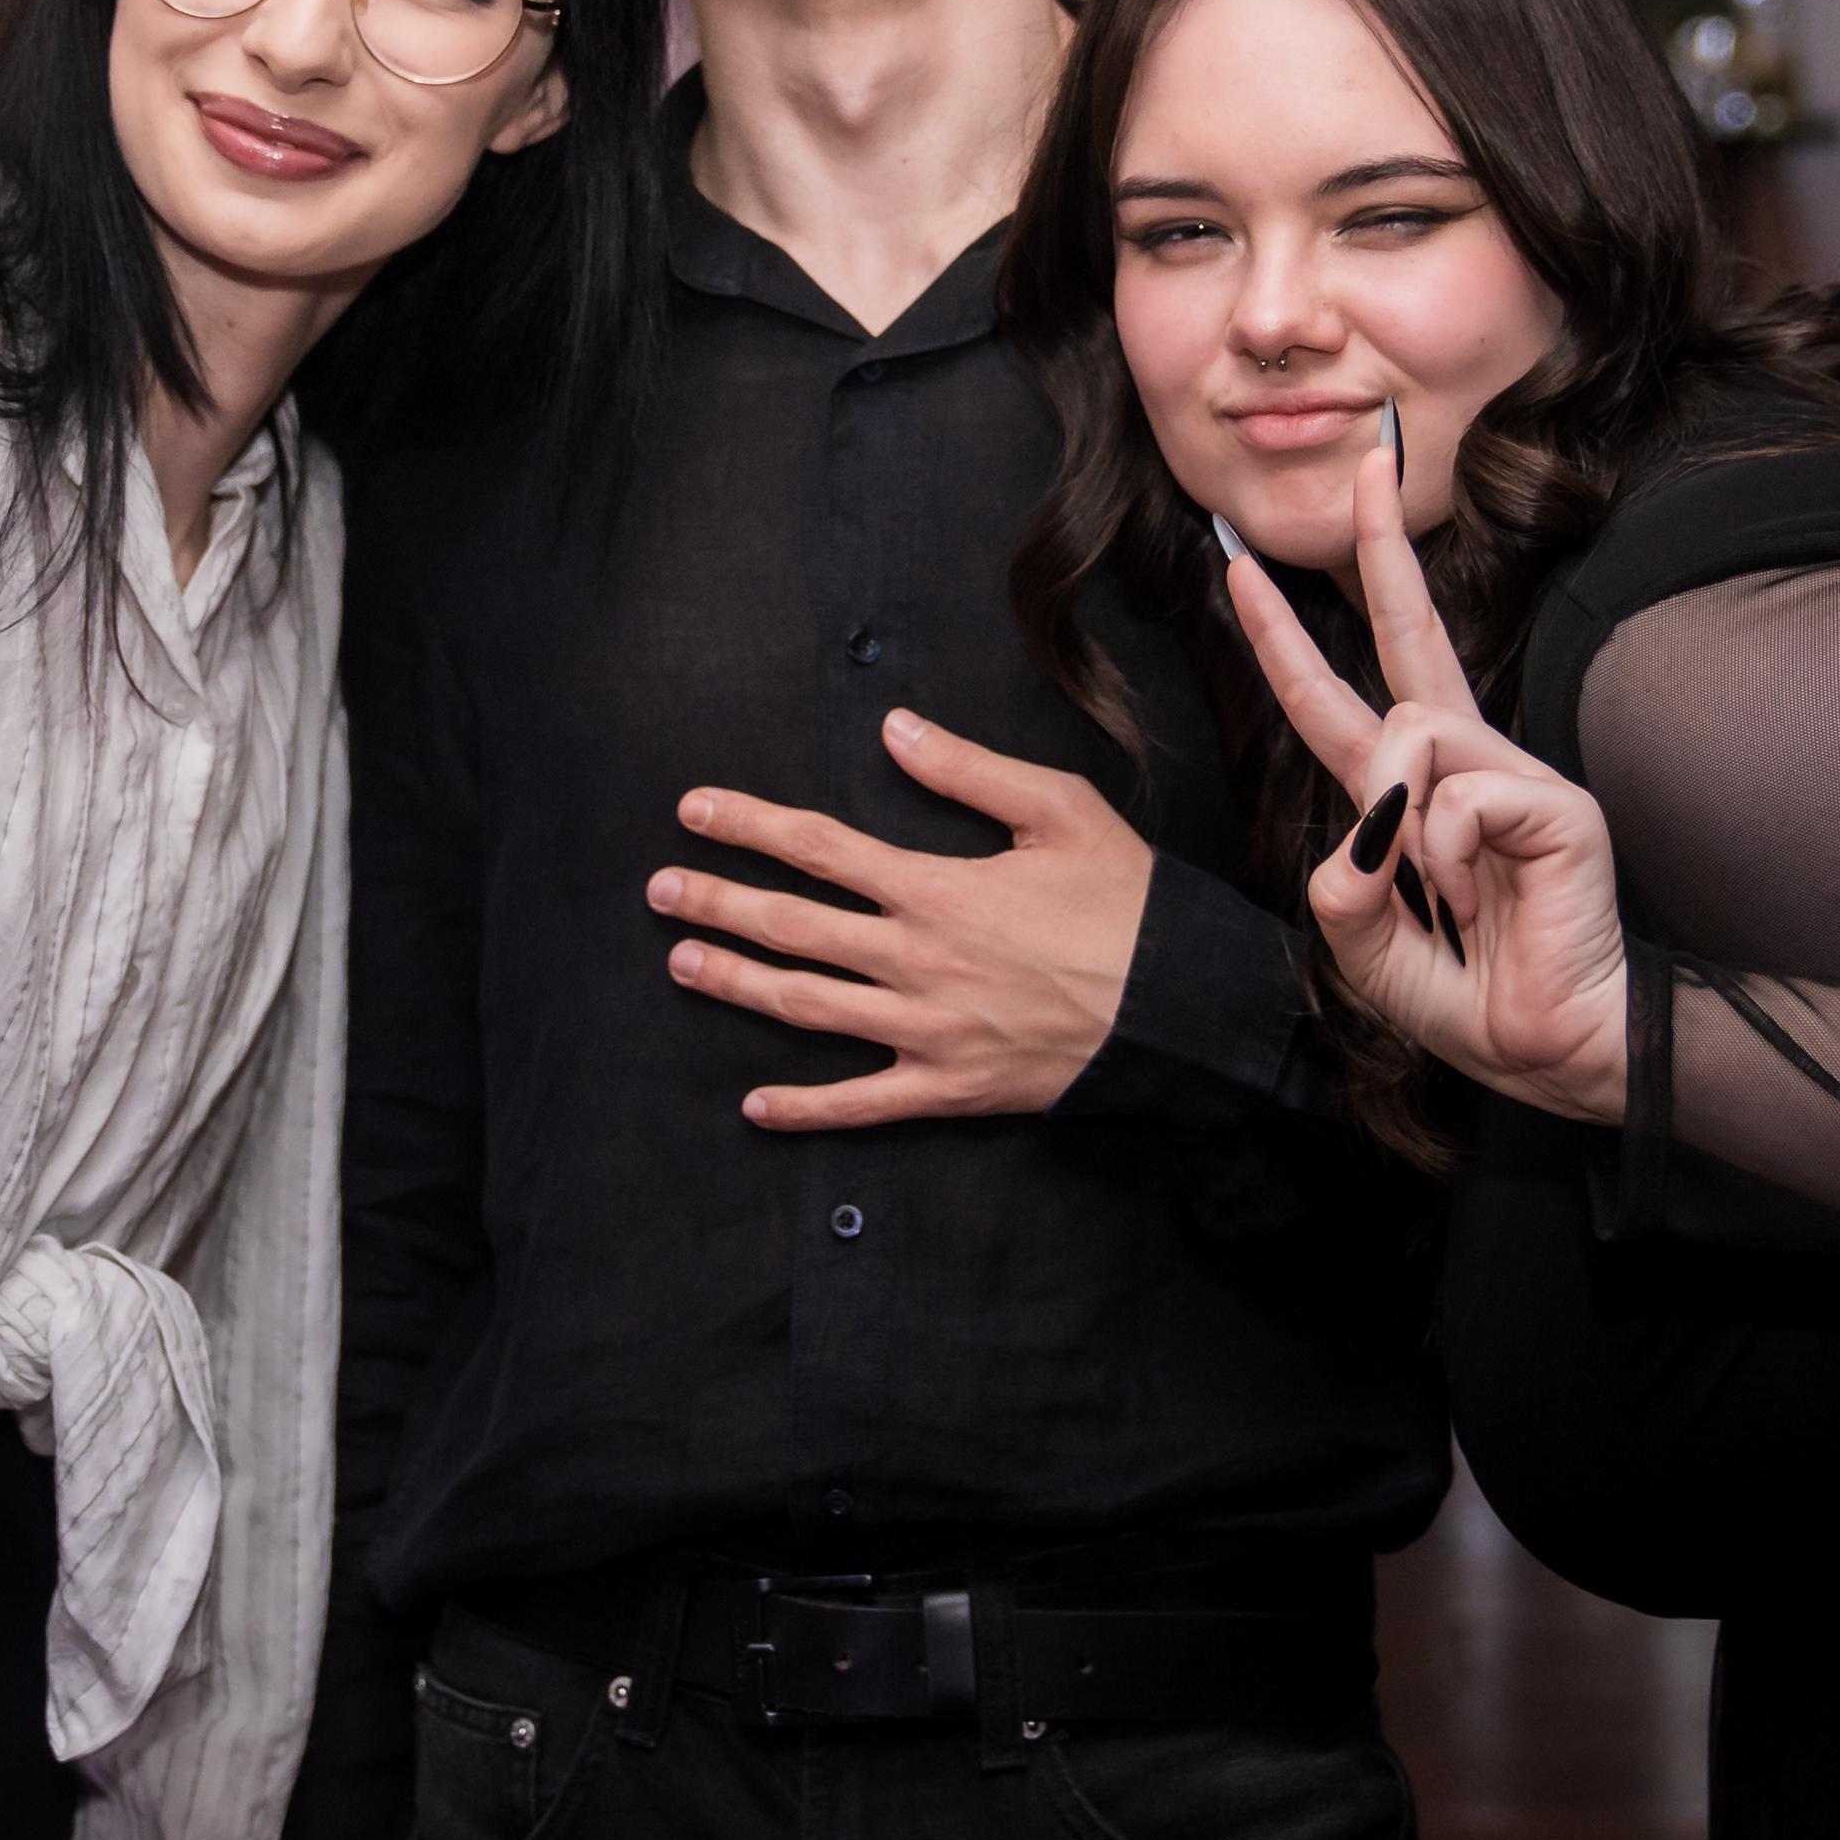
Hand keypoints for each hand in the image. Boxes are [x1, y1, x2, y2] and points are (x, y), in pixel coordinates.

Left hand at [651, 712, 1155, 1130]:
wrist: (1183, 1008)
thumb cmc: (1128, 903)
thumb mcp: (1060, 811)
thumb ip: (968, 770)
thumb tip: (893, 729)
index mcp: (938, 889)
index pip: (820, 848)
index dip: (749, 825)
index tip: (692, 809)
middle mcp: (917, 961)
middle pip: (794, 928)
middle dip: (718, 903)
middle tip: (657, 889)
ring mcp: (927, 1031)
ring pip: (808, 1009)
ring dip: (737, 986)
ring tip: (681, 964)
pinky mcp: (948, 1089)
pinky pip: (861, 1104)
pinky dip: (805, 1109)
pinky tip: (754, 1107)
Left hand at [1223, 442, 1630, 1122]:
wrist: (1555, 1054)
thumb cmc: (1474, 1000)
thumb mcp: (1371, 950)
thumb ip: (1343, 892)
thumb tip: (1358, 833)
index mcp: (1411, 795)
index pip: (1336, 698)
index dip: (1286, 636)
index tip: (1240, 569)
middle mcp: (1464, 766)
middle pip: (1411, 630)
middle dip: (1384, 542)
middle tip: (1373, 457)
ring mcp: (1515, 776)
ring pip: (1415, 730)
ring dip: (1402, 820)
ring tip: (1443, 898)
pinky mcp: (1558, 804)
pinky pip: (1464, 792)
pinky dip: (1446, 855)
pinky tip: (1476, 898)